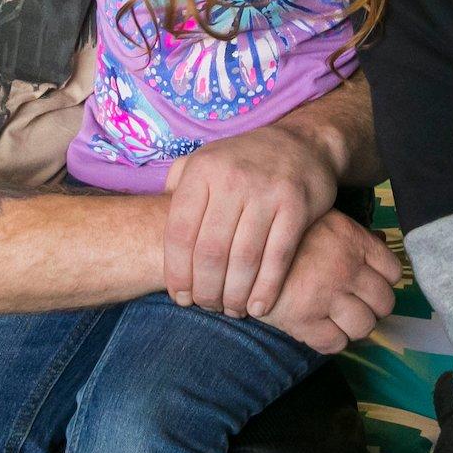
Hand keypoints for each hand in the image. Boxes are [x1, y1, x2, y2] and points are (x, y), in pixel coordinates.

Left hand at [163, 121, 340, 317]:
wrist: (302, 142)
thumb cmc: (243, 162)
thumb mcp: (205, 159)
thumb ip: (176, 185)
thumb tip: (150, 220)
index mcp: (203, 171)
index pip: (180, 233)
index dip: (177, 273)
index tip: (180, 297)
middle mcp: (233, 179)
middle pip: (210, 252)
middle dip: (206, 290)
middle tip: (207, 306)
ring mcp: (267, 192)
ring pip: (244, 259)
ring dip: (234, 295)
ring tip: (230, 310)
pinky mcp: (297, 206)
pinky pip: (278, 257)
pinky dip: (266, 289)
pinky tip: (257, 307)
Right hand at [256, 210, 399, 353]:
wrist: (238, 249)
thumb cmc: (282, 233)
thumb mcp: (321, 219)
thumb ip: (351, 233)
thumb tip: (380, 240)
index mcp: (352, 239)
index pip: (393, 270)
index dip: (384, 280)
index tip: (369, 284)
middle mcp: (345, 268)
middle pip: (384, 302)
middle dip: (372, 306)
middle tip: (355, 304)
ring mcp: (326, 296)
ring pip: (364, 326)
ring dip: (354, 326)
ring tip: (337, 318)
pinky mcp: (304, 320)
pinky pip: (335, 344)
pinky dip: (332, 341)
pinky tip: (320, 329)